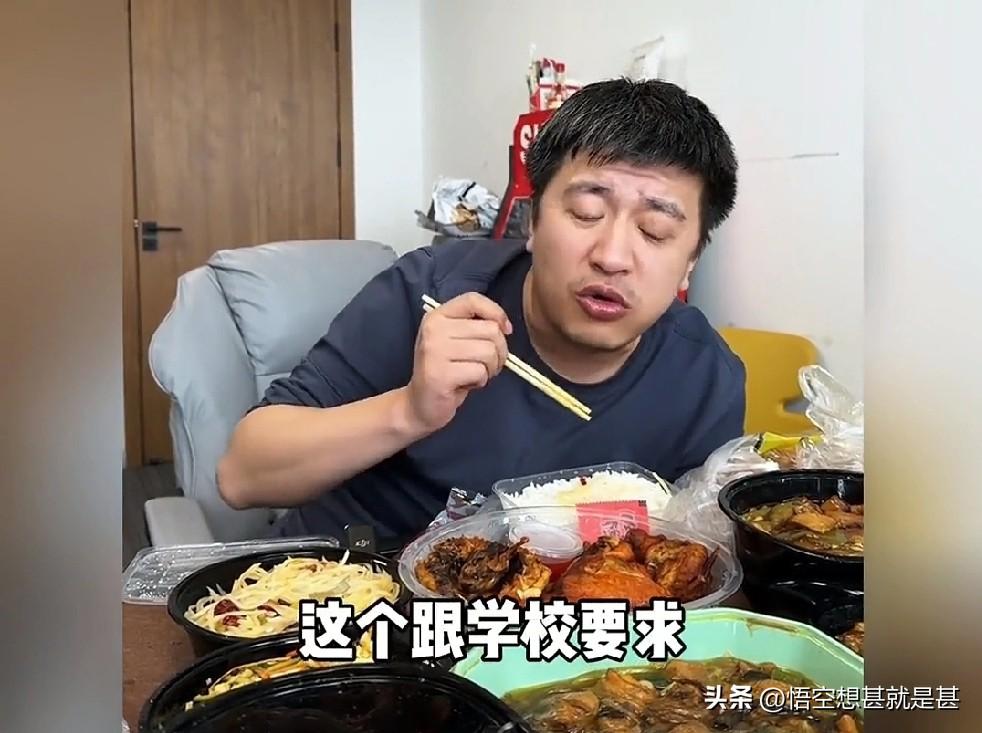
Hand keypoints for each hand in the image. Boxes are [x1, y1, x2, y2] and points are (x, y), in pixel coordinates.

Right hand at [404, 292, 512, 432]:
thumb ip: (476, 327)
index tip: (505, 330)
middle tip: (484, 365)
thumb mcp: (456, 341)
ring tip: (474, 375)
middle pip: (490, 330)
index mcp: (437, 316)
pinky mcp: (439, 374)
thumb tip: (505, 326)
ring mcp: (434, 351)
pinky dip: (480, 381)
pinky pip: (480, 372)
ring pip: (488, 352)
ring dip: (490, 368)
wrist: (420, 404)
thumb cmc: (446, 371)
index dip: (496, 312)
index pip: (473, 299)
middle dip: (498, 352)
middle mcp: (433, 329)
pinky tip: (465, 384)